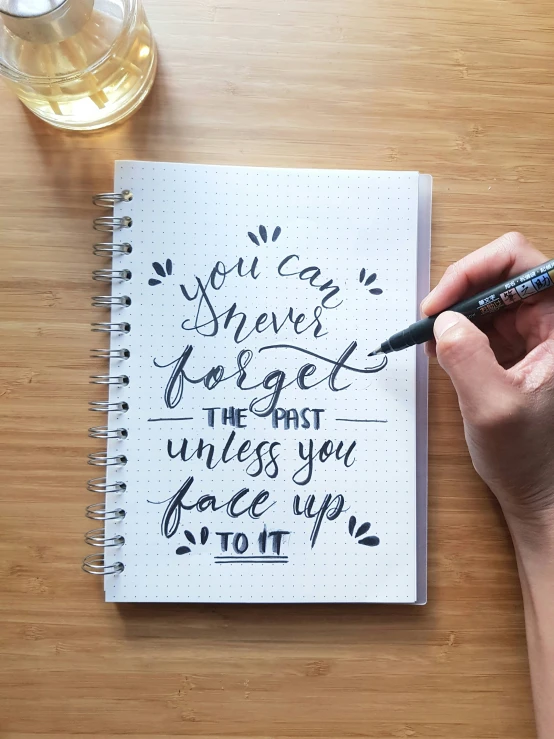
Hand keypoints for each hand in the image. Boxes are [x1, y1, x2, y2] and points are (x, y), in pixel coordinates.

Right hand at [421, 232, 553, 541]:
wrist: (538, 489)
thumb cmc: (528, 456)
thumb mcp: (492, 408)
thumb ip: (466, 357)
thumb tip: (444, 320)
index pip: (521, 262)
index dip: (475, 270)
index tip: (441, 303)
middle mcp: (551, 322)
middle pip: (501, 273)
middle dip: (459, 292)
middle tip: (428, 322)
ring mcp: (535, 334)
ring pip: (488, 296)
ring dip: (455, 313)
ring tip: (433, 343)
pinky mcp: (517, 348)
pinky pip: (482, 321)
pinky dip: (456, 331)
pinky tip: (442, 353)